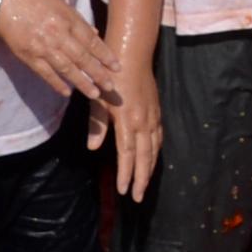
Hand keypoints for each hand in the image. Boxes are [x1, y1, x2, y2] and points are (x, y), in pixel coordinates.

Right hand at [0, 0, 118, 101]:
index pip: (91, 41)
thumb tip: (95, 34)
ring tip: (95, 94)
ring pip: (66, 69)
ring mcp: (42, 47)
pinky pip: (45, 73)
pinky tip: (67, 92)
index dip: (105, 55)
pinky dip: (56, 84)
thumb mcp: (60, 2)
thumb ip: (77, 20)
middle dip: (98, 73)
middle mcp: (57, 35)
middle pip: (82, 57)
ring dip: (82, 82)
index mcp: (67, 19)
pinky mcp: (28, 56)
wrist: (1, 2)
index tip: (116, 66)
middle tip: (111, 86)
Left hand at [91, 55, 160, 200]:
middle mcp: (143, 121)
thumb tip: (93, 149)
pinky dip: (156, 151)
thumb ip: (97, 125)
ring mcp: (152, 116)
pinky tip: (153, 158)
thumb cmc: (110, 76)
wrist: (132, 53)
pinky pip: (158, 136)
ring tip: (145, 184)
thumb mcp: (98, 100)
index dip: (126, 174)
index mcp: (127, 120)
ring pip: (154, 148)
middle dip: (142, 179)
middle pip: (145, 156)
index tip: (124, 191)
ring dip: (150, 168)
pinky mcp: (156, 110)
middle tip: (138, 198)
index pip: (128, 154)